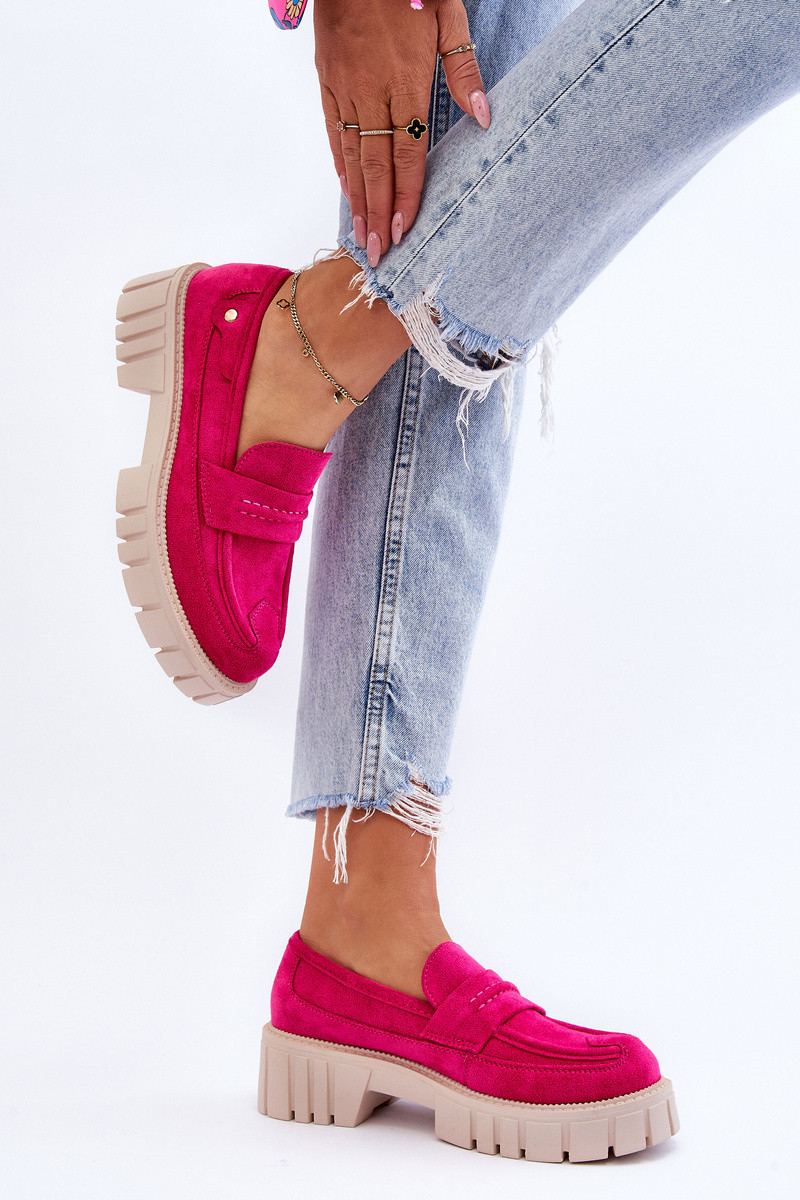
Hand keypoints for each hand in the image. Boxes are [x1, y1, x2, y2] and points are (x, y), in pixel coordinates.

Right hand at [314, 0, 488, 266]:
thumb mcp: (448, 17)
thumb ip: (464, 70)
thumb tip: (484, 117)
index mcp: (406, 81)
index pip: (407, 152)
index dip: (405, 195)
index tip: (404, 230)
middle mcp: (372, 92)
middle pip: (376, 166)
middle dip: (378, 213)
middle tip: (377, 254)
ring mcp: (346, 89)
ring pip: (352, 156)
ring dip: (358, 201)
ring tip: (362, 237)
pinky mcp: (328, 82)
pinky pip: (333, 132)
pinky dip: (340, 165)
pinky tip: (347, 192)